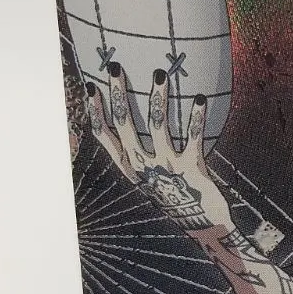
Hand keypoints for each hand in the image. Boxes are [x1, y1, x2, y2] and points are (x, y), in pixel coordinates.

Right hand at [86, 63, 233, 234]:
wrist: (202, 225)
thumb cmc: (176, 195)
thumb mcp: (150, 177)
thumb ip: (141, 153)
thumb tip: (135, 126)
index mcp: (131, 167)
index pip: (106, 135)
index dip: (96, 111)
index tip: (90, 87)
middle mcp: (143, 166)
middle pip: (125, 124)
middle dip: (118, 94)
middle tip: (115, 68)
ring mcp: (166, 166)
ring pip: (156, 125)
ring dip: (156, 98)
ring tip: (159, 75)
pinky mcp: (191, 168)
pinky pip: (193, 137)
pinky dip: (196, 116)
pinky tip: (199, 97)